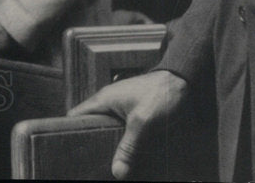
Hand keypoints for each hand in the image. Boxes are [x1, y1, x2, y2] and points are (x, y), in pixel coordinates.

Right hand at [68, 70, 186, 179]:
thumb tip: (117, 171)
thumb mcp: (143, 123)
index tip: (75, 150)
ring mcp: (120, 105)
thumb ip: (129, 148)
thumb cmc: (160, 94)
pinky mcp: (132, 110)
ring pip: (107, 128)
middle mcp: (107, 102)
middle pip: (91, 125)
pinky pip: (120, 127)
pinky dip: (122, 139)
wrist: (182, 82)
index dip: (72, 132)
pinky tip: (128, 152)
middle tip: (95, 161)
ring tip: (110, 160)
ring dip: (109, 142)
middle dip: (93, 142)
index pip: (76, 116)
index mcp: (102, 100)